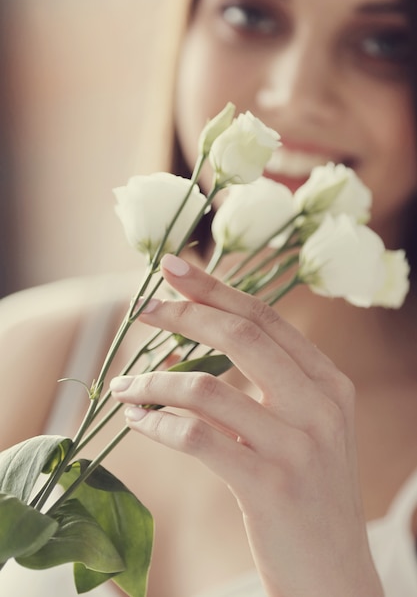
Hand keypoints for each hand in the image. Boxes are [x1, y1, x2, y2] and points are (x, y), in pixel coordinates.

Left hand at [111, 254, 382, 596]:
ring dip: (153, 382)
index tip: (174, 268)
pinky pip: (195, 437)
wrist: (335, 576)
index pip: (265, 317)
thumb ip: (271, 384)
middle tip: (143, 310)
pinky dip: (156, 423)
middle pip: (240, 334)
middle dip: (184, 314)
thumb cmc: (309, 495)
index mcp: (330, 382)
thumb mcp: (307, 429)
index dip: (215, 287)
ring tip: (125, 387)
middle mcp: (321, 405)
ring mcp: (298, 445)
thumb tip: (203, 340)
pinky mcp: (270, 486)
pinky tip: (138, 421)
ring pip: (206, 388)